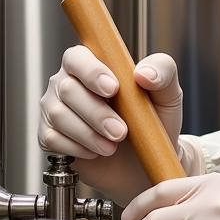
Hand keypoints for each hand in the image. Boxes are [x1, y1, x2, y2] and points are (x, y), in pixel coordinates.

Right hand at [37, 46, 193, 205]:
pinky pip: (52, 138)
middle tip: (121, 132)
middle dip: (96, 113)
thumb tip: (144, 72)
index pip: (78, 57)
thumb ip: (163, 71)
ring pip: (59, 115)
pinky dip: (77, 148)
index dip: (92, 72)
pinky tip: (96, 151)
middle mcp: (69, 82)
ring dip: (88, 134)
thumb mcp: (168, 95)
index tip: (113, 89)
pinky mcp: (50, 135)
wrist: (147, 162)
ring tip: (112, 146)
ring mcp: (56, 108)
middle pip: (68, 89)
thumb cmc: (155, 123)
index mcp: (94, 64)